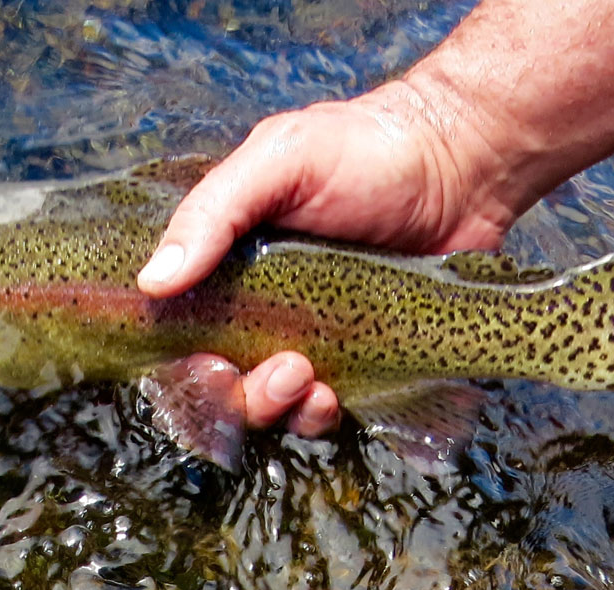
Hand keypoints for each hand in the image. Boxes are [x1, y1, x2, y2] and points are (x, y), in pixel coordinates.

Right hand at [136, 75, 527, 437]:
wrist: (461, 163)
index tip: (208, 363)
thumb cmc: (365, 150)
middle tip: (278, 369)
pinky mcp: (357, 361)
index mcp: (227, 265)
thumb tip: (152, 281)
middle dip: (237, 393)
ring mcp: (309, 338)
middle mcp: (259, 308)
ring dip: (278, 407)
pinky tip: (331, 395)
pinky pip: (321, 410)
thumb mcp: (279, 159)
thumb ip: (212, 213)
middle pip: (220, 382)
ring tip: (306, 377)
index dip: (182, 363)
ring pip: (268, 405)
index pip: (179, 332)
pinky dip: (317, 414)